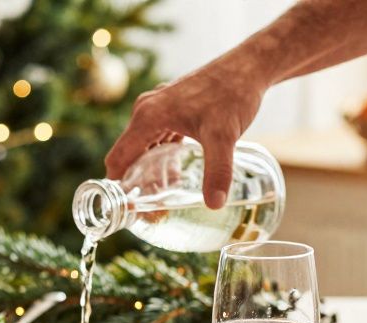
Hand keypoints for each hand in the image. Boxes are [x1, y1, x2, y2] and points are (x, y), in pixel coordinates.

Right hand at [104, 58, 267, 207]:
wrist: (248, 66)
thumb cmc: (232, 94)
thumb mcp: (223, 136)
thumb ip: (217, 171)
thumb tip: (214, 204)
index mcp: (147, 117)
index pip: (118, 159)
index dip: (119, 188)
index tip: (132, 211)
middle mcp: (146, 111)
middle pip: (128, 156)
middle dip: (136, 184)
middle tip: (153, 210)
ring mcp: (158, 107)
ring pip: (142, 147)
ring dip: (147, 170)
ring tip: (162, 196)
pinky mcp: (171, 107)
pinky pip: (156, 137)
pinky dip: (159, 156)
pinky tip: (175, 171)